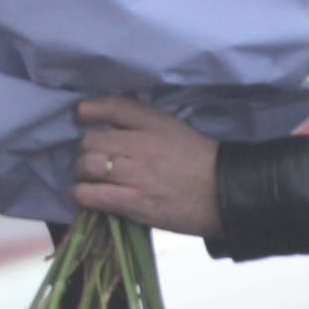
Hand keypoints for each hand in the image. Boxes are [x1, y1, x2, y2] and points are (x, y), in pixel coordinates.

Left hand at [73, 97, 224, 237]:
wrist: (227, 193)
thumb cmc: (201, 162)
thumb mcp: (175, 130)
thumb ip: (144, 126)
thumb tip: (111, 128)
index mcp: (155, 123)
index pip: (113, 106)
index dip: (90, 110)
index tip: (82, 115)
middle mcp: (142, 144)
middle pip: (92, 140)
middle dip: (87, 150)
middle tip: (93, 159)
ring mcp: (136, 174)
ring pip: (87, 166)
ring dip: (83, 173)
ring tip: (89, 179)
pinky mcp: (134, 202)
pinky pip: (91, 194)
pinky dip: (82, 194)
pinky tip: (86, 195)